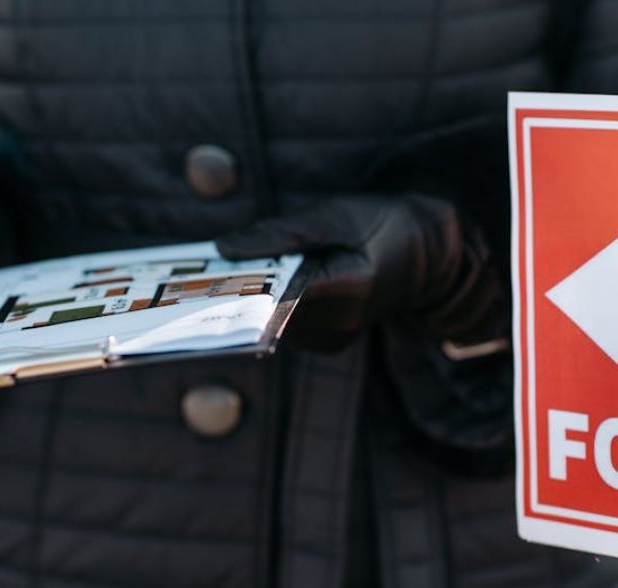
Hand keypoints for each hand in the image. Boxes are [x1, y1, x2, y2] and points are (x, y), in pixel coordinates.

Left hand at [216, 195, 501, 349]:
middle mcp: (341, 322)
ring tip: (223, 275)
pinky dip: (266, 306)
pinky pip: (282, 326)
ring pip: (272, 321)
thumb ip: (280, 232)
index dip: (241, 287)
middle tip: (195, 274)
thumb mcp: (333, 214)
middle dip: (237, 290)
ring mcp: (333, 338)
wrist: (421, 256)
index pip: (282, 293)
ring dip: (250, 299)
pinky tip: (254, 285)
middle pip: (270, 311)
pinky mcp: (326, 343)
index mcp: (350, 285)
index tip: (203, 280)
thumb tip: (225, 248)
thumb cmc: (378, 225)